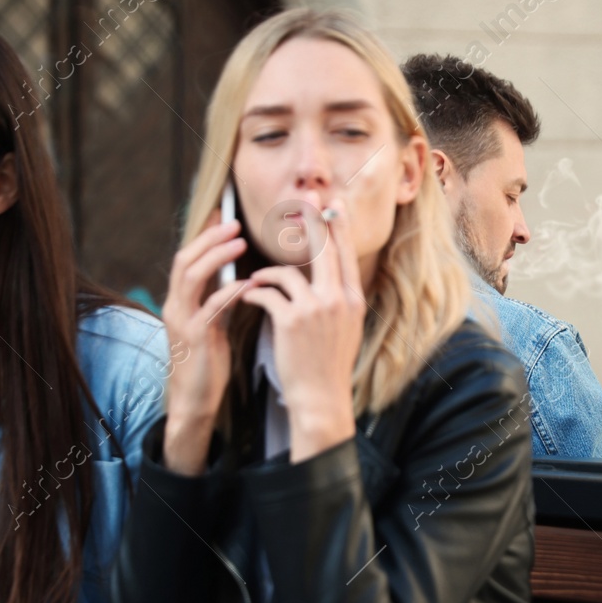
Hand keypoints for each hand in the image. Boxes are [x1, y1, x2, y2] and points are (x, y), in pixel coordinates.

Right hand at [160, 209, 248, 473]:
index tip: (223, 215)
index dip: (203, 236)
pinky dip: (227, 292)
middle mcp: (175, 306)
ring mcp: (182, 321)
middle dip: (209, 238)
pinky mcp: (195, 337)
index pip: (187, 258)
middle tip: (234, 222)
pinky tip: (247, 284)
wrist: (196, 400)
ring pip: (191, 277)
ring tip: (239, 242)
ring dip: (216, 256)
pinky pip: (210, 307)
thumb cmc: (209, 363)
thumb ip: (221, 301)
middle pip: (185, 260)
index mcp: (179, 301)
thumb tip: (240, 278)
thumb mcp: (214, 325)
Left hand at [239, 199, 365, 461]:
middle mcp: (338, 299)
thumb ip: (338, 300)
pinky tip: (248, 296)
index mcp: (353, 300)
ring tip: (256, 280)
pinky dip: (255, 292)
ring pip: (288, 271)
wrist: (321, 398)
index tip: (332, 205)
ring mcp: (316, 309)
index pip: (346, 254)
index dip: (338, 226)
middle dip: (312, 223)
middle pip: (324, 249)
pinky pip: (268, 293)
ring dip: (267, 273)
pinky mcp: (292, 320)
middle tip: (302, 203)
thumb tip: (327, 276)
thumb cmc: (329, 366)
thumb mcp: (346, 329)